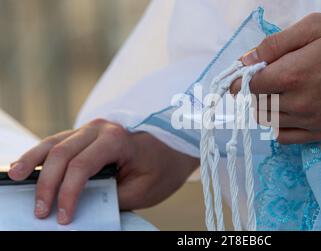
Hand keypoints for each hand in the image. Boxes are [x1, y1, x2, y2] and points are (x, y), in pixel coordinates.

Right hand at [8, 119, 197, 224]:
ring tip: (15, 176)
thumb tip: (81, 211)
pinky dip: (42, 155)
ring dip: (34, 160)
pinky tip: (28, 166)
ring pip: (55, 142)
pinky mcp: (88, 135)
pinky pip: (60, 142)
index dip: (68, 193)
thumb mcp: (142, 191)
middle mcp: (102, 129)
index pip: (82, 166)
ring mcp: (93, 129)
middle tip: (40, 211)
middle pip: (62, 153)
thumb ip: (110, 199)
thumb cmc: (162, 169)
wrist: (175, 149)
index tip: (64, 217)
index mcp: (118, 140)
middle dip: (47, 183)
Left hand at [231, 13, 320, 143]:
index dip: (244, 78)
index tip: (247, 71)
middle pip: (257, 105)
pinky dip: (279, 125)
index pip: (249, 86)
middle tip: (267, 77)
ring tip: (280, 91)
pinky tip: (288, 110)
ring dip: (265, 107)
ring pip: (269, 122)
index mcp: (293, 75)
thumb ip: (275, 44)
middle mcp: (299, 104)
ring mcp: (313, 122)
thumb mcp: (316, 26)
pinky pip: (287, 138)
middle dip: (255, 91)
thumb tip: (246, 59)